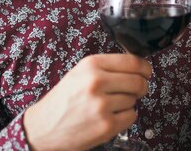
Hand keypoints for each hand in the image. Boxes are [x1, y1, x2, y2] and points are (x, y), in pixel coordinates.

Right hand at [23, 54, 151, 150]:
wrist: (43, 128)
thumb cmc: (63, 100)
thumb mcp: (79, 73)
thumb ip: (106, 67)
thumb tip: (137, 66)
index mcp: (91, 65)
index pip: (132, 61)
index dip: (145, 68)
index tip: (146, 72)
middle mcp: (96, 82)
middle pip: (138, 81)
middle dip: (141, 86)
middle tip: (135, 90)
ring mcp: (102, 105)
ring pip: (135, 99)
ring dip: (128, 103)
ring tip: (110, 105)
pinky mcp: (106, 125)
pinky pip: (132, 116)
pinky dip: (125, 117)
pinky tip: (110, 116)